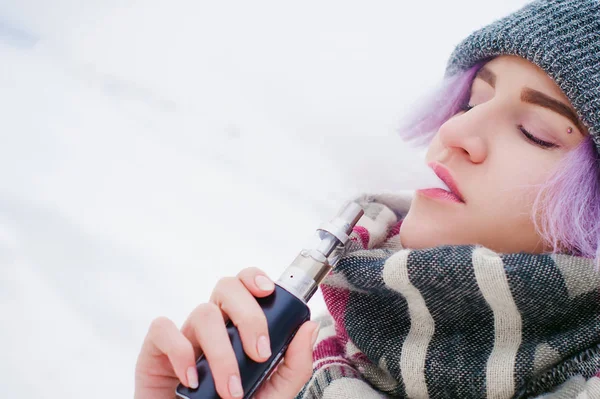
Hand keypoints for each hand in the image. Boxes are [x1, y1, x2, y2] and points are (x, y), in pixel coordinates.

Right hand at [134, 267, 318, 398]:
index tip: (269, 292)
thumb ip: (295, 364)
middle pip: (226, 287)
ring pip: (203, 313)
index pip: (245, 285)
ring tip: (231, 389)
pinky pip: (163, 329)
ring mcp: (185, 336)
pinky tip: (192, 380)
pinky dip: (180, 352)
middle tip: (260, 352)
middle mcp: (213, 326)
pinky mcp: (156, 351)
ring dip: (222, 351)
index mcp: (239, 327)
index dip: (254, 277)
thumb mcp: (274, 393)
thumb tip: (309, 327)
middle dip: (249, 315)